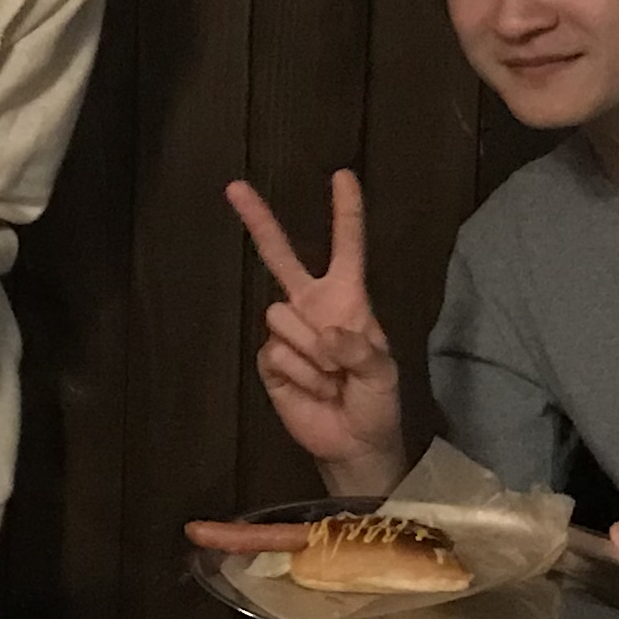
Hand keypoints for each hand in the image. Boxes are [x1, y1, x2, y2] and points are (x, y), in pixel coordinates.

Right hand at [227, 171, 407, 496]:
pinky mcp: (269, 362)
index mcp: (348, 299)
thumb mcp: (383, 374)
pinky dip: (300, 376)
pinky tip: (315, 391)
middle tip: (234, 187)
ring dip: (313, 355)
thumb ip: (361, 349)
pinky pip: (275, 353)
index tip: (342, 175)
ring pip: (282, 317)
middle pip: (280, 256)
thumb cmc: (378, 402)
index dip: (346, 213)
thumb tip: (326, 334)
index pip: (347, 247)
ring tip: (334, 380)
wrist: (353, 443)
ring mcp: (287, 332)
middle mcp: (313, 306)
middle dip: (259, 221)